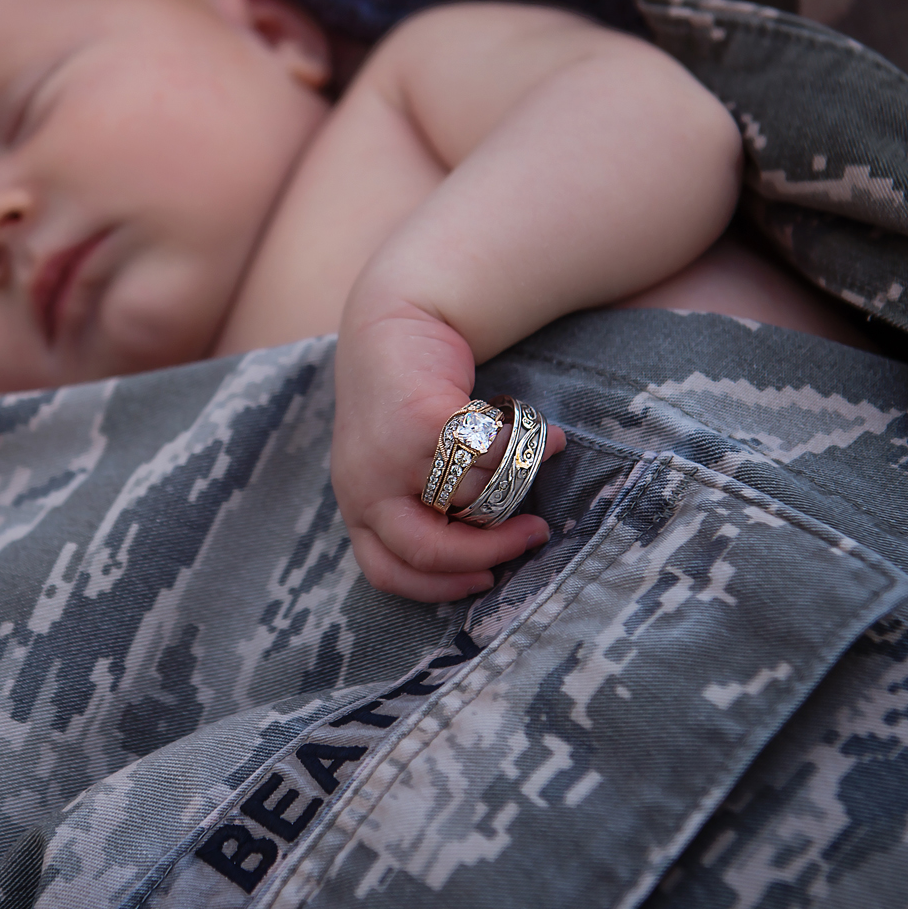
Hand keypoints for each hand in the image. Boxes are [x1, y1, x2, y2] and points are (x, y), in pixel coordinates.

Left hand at [331, 298, 563, 601]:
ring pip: (473, 495)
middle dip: (489, 551)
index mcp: (359, 506)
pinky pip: (490, 455)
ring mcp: (389, 454)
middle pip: (429, 550)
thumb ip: (424, 506)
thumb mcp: (397, 465)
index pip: (389, 573)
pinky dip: (527, 447)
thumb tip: (492, 556)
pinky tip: (548, 436)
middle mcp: (365, 487)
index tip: (488, 579)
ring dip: (518, 480)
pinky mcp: (421, 419)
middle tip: (533, 536)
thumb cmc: (405, 406)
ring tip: (538, 459)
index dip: (442, 587)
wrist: (391, 321)